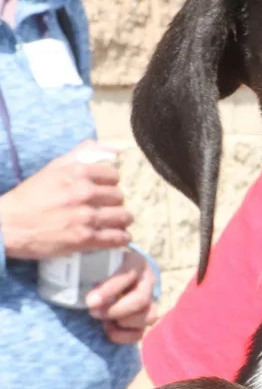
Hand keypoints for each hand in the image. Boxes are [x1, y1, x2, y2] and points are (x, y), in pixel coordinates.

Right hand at [0, 142, 131, 260]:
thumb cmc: (30, 196)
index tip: (104, 190)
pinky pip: (117, 237)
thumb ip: (84, 154)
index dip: (110, 183)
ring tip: (114, 222)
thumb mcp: (54, 168)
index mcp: (77, 173)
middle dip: (114, 202)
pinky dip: (121, 238)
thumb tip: (116, 149)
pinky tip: (118, 237)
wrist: (8, 225)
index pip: (114, 175)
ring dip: (121, 220)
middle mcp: (84, 193)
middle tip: (106, 207)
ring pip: (123, 216)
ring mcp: (85, 217)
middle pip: (119, 196)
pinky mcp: (85, 238)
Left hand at [86, 250, 158, 344]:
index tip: (90, 301)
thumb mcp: (94, 256)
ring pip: (147, 317)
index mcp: (136, 262)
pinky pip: (141, 333)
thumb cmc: (98, 264)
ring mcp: (151, 300)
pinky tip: (109, 329)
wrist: (108, 273)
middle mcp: (148, 281)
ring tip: (104, 320)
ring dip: (123, 322)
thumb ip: (85, 255)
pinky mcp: (146, 317)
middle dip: (115, 310)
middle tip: (93, 312)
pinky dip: (123, 335)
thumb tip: (66, 254)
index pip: (128, 276)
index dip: (110, 290)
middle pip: (141, 300)